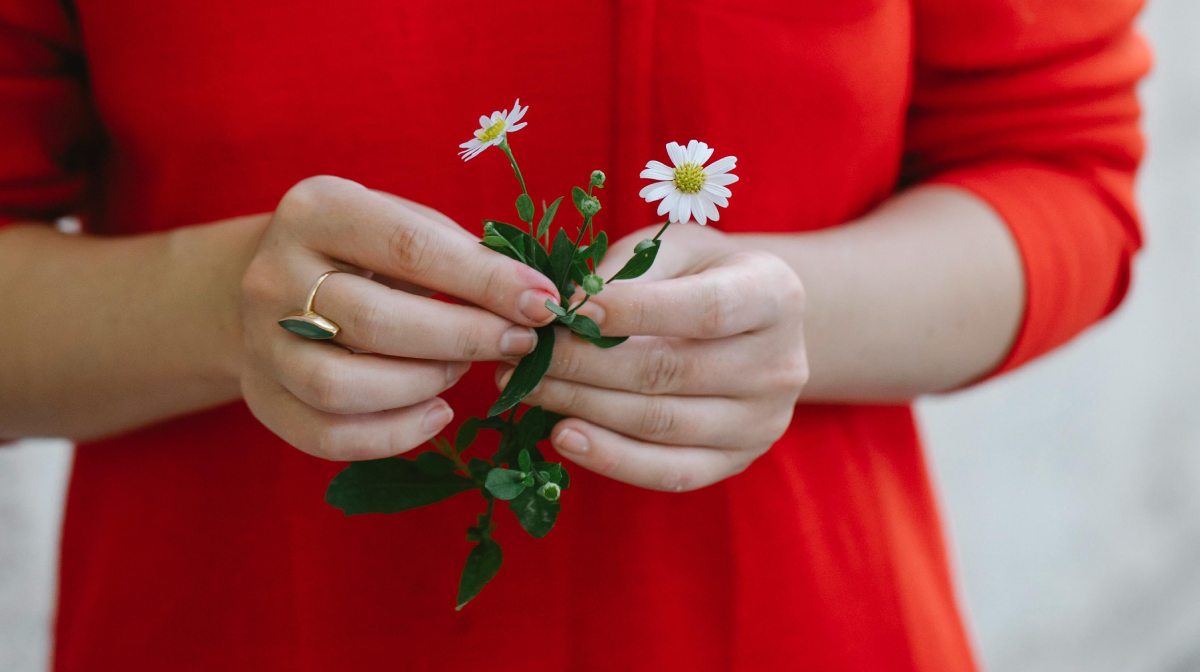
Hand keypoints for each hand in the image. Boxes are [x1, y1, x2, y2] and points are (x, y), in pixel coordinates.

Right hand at [240, 175, 560, 460]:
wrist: (270, 282)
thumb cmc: (363, 250)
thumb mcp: (402, 223)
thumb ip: (459, 252)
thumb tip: (534, 298)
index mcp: (316, 211)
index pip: (409, 248)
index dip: (485, 280)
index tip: (542, 303)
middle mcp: (273, 275)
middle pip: (376, 322)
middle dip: (463, 337)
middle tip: (514, 343)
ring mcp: (259, 342)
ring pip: (344, 386)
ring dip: (424, 385)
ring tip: (461, 369)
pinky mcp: (262, 398)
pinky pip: (329, 437)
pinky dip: (395, 436)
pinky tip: (437, 413)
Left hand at [498, 224, 807, 490]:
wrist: (753, 325)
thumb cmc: (700, 274)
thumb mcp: (674, 249)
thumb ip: (627, 271)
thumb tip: (560, 309)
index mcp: (776, 295)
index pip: (704, 310)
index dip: (632, 312)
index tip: (564, 310)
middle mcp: (782, 365)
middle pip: (671, 372)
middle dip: (584, 363)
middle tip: (524, 352)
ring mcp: (763, 422)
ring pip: (660, 424)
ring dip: (582, 407)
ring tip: (527, 388)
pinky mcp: (737, 461)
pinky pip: (669, 472)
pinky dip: (610, 458)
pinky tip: (563, 435)